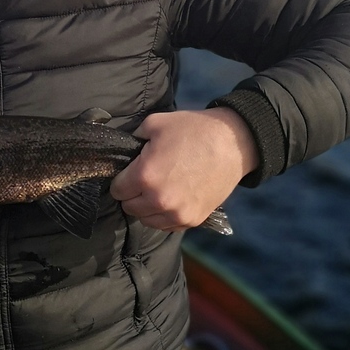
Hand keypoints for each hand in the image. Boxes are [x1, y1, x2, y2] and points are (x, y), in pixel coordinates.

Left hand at [110, 108, 257, 230]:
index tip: (130, 173)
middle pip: (129, 207)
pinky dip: (165, 215)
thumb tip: (124, 152)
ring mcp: (177, 214)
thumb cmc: (192, 130)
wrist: (232, 144)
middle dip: (132, 194)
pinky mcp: (193, 220)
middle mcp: (159, 200)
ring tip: (158, 189)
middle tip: (145, 179)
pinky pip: (167, 225)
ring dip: (147, 207)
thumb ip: (133, 139)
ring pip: (147, 220)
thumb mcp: (155, 123)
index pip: (117, 190)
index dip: (122, 179)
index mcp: (145, 176)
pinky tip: (173, 198)